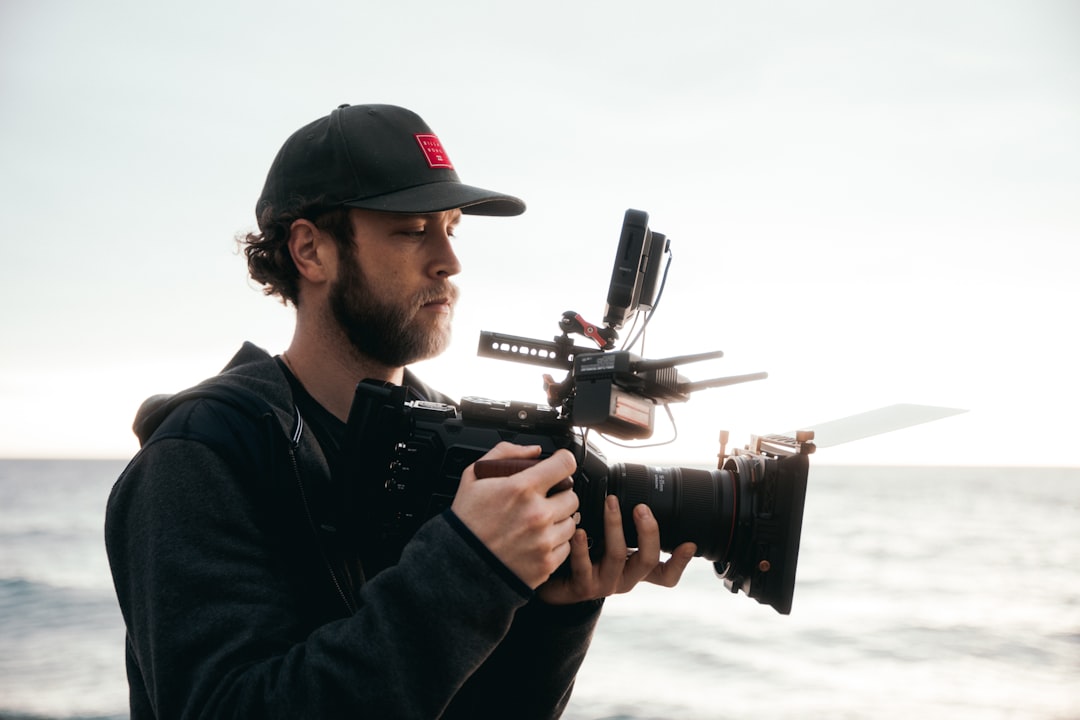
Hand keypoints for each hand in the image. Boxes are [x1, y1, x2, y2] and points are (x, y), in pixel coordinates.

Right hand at [451, 443, 579, 588]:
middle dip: (559, 495)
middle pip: (572, 495)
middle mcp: (538, 514)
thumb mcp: (474, 476)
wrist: (460, 563)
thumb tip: (534, 451)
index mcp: (522, 489)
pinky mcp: (547, 563)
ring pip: (572, 522)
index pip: (565, 465)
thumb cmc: (467, 520)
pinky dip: (555, 542)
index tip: (560, 465)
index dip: (564, 461)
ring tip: (537, 522)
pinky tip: (536, 540)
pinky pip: (566, 546)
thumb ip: (505, 454)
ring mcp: (544, 540)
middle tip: (542, 500)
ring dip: (558, 519)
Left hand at [537, 495, 696, 604]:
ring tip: (611, 502)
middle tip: (642, 507)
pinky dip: (582, 547)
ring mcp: (604, 584)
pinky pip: (584, 567)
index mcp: (634, 568)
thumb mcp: (607, 541)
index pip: (666, 573)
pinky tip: (579, 531)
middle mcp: (624, 578)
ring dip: (615, 526)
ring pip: (617, 556)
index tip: (689, 543)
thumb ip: (623, 525)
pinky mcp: (581, 587)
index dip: (680, 562)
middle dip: (648, 531)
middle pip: (648, 560)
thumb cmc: (583, 555)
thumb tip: (630, 489)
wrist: (552, 581)